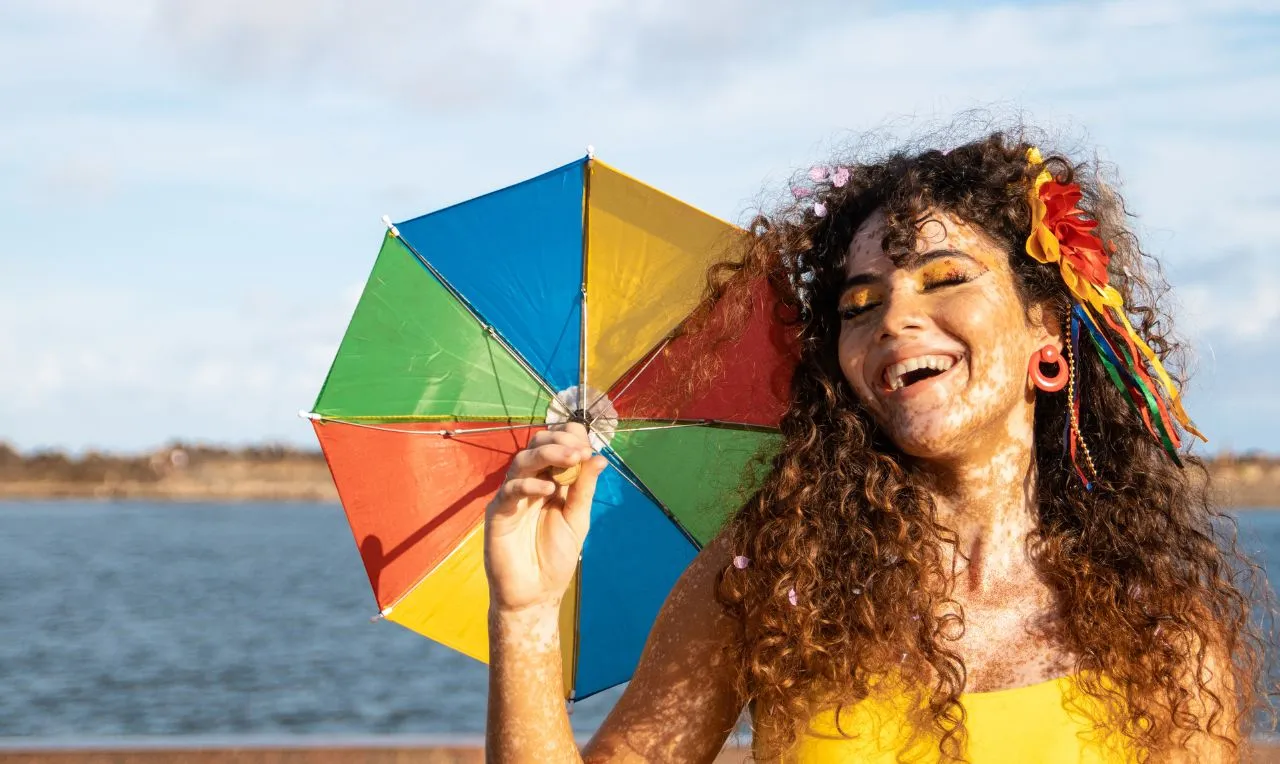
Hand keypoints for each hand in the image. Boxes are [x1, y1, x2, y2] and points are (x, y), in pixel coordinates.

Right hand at [484, 422, 607, 612]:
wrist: (535, 594)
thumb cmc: (555, 558)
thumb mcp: (577, 519)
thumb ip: (584, 489)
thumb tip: (600, 458)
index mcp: (551, 482)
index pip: (556, 446)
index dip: (570, 441)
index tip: (588, 448)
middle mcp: (530, 483)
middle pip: (537, 445)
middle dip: (560, 441)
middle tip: (579, 450)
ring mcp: (512, 496)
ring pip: (522, 461)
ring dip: (548, 454)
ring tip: (571, 458)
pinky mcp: (498, 512)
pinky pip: (510, 490)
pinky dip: (529, 485)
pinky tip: (548, 490)